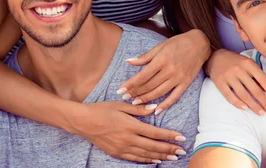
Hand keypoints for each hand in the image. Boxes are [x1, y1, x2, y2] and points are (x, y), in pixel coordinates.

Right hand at [71, 101, 186, 163]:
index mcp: (130, 125)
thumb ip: (138, 109)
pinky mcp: (117, 153)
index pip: (155, 132)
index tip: (181, 137)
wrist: (83, 122)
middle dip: (169, 148)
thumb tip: (154, 108)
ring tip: (173, 157)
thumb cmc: (101, 110)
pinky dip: (147, 160)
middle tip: (182, 150)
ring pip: (146, 154)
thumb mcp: (120, 105)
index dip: (169, 136)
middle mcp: (128, 138)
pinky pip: (135, 159)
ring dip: (161, 156)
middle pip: (153, 146)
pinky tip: (155, 160)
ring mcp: (122, 148)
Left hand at [118, 29, 209, 113]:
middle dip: (135, 92)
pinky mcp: (186, 83)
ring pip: (159, 92)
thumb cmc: (177, 43)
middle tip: (124, 97)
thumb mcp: (160, 46)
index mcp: (161, 60)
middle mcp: (169, 70)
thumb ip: (144, 57)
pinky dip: (165, 105)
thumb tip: (128, 61)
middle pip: (148, 85)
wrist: (199, 43)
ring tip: (135, 103)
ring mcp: (178, 78)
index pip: (142, 76)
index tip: (120, 89)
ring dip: (146, 99)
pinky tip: (156, 110)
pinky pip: (174, 97)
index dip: (130, 84)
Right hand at [205, 48, 265, 114]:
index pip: (263, 79)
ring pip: (243, 95)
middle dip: (264, 102)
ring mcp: (228, 76)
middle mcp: (238, 69)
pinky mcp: (219, 82)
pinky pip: (229, 96)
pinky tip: (245, 108)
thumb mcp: (248, 63)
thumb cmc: (236, 62)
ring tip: (261, 113)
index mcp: (248, 63)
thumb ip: (257, 75)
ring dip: (253, 106)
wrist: (215, 57)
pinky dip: (237, 103)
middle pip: (254, 90)